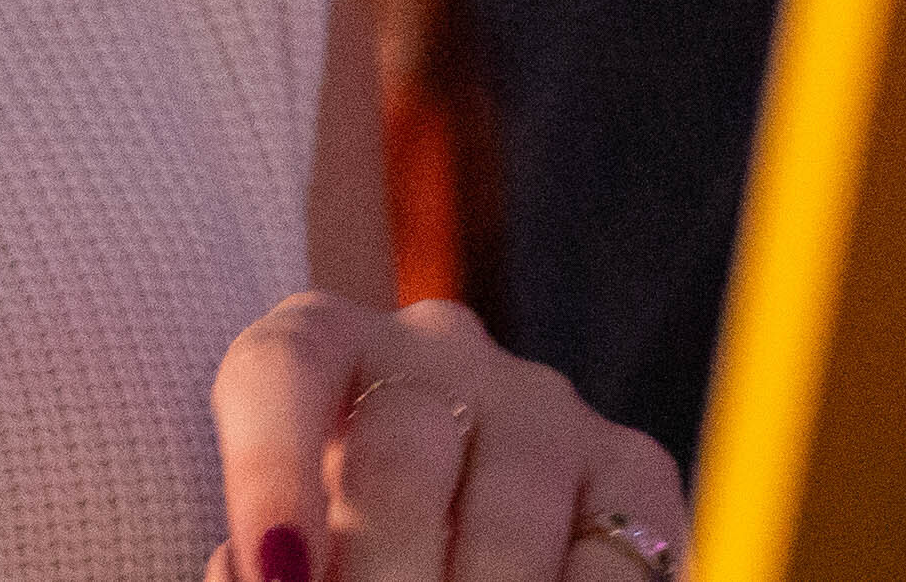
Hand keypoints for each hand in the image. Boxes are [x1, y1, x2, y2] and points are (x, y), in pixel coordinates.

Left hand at [198, 293, 685, 581]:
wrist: (450, 529)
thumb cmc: (333, 548)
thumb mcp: (292, 546)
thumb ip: (282, 561)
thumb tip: (282, 577)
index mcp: (321, 346)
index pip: (284, 369)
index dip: (270, 474)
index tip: (271, 574)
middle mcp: (435, 351)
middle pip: (399, 454)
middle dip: (379, 575)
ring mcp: (543, 405)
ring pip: (505, 524)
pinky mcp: (634, 472)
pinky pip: (609, 561)